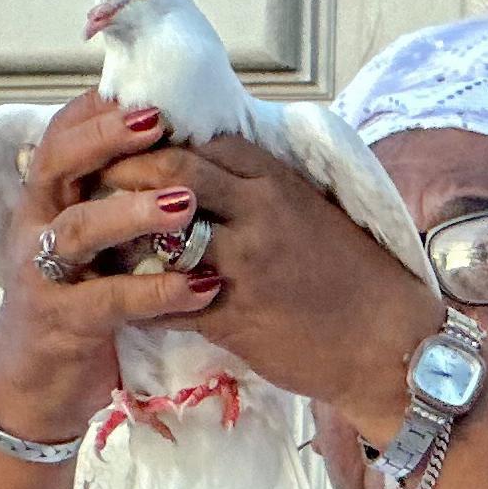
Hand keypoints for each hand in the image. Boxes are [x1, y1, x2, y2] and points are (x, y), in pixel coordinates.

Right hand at [0, 95, 223, 441]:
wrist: (37, 379)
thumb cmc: (82, 295)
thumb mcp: (98, 239)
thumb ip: (119, 195)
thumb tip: (174, 143)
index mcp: (50, 199)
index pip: (63, 136)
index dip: (99, 111)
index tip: (147, 89)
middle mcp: (37, 226)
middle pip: (57, 165)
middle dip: (105, 140)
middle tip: (158, 123)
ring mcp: (44, 274)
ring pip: (77, 229)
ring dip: (130, 211)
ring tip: (184, 202)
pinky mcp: (62, 322)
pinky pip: (108, 301)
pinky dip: (157, 292)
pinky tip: (203, 285)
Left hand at [99, 135, 442, 434]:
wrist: (389, 345)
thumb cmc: (358, 280)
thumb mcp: (316, 216)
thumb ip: (264, 193)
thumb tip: (210, 175)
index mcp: (283, 186)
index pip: (207, 143)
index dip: (165, 145)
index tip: (137, 156)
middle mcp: (261, 215)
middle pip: (172, 172)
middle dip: (126, 174)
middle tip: (98, 188)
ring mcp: (245, 265)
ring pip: (157, 234)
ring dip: (121, 238)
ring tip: (104, 243)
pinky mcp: (232, 316)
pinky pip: (163, 300)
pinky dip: (138, 299)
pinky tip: (128, 299)